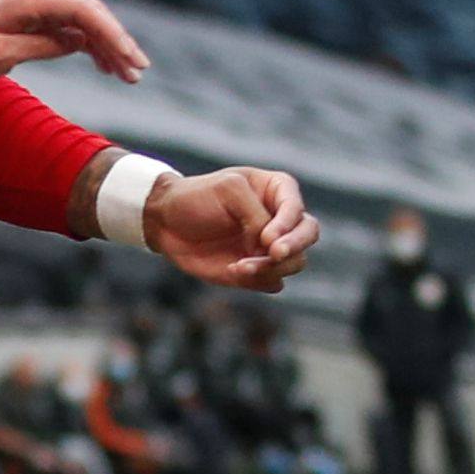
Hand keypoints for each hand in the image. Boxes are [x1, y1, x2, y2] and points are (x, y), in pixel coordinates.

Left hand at [0, 0, 145, 85]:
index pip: (81, 10)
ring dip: (105, 44)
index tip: (129, 59)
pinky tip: (102, 62)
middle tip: (136, 72)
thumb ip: (37, 46)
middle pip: (88, 12)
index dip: (110, 34)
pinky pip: (68, 21)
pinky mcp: (34, 6)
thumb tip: (76, 43)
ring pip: (82, 17)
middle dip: (115, 42)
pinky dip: (86, 40)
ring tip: (125, 74)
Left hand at [146, 167, 318, 290]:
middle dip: (295, 247)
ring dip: (272, 268)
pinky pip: (274, 282)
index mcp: (277, 191)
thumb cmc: (197, 197)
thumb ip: (256, 215)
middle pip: (308, 235)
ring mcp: (270, 247)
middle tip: (274, 255)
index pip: (297, 209)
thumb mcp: (228, 191)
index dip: (288, 225)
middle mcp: (280, 220)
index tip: (267, 238)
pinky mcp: (257, 271)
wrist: (165, 222)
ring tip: (240, 266)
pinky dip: (259, 280)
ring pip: (295, 263)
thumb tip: (271, 246)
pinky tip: (232, 270)